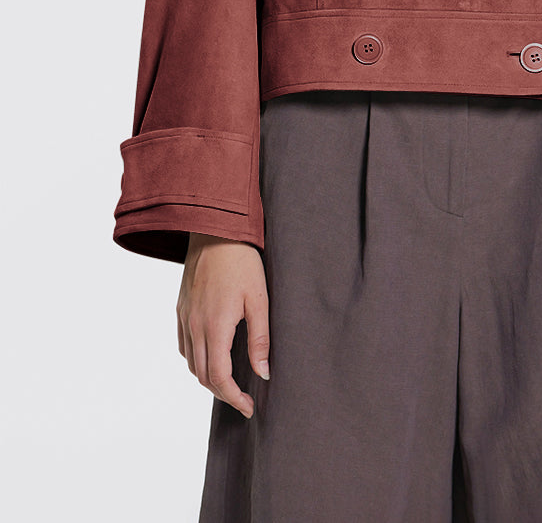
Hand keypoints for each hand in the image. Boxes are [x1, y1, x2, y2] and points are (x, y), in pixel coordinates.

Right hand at [176, 234, 269, 418]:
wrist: (215, 230)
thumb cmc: (242, 262)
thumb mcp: (260, 299)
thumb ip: (260, 339)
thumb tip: (263, 373)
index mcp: (215, 326)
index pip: (218, 377)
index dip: (233, 398)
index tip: (248, 407)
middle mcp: (194, 326)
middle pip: (202, 375)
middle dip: (222, 393)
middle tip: (242, 399)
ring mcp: (184, 317)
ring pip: (190, 363)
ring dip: (207, 378)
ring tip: (229, 381)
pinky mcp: (181, 308)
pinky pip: (184, 345)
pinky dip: (196, 359)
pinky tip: (211, 355)